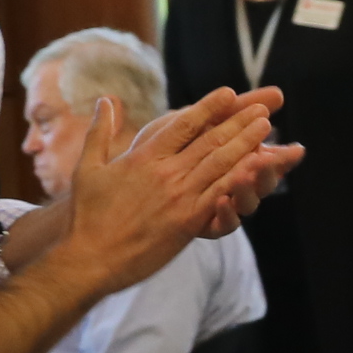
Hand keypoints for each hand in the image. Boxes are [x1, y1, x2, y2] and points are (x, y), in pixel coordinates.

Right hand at [58, 88, 292, 287]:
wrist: (90, 258)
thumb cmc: (86, 215)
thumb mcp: (88, 167)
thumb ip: (100, 132)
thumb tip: (104, 101)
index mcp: (143, 157)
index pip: (183, 125)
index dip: (209, 107)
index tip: (228, 94)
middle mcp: (166, 173)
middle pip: (210, 140)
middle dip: (238, 122)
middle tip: (261, 107)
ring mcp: (180, 197)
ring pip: (220, 164)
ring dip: (246, 143)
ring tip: (265, 127)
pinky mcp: (188, 221)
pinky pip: (220, 194)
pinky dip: (241, 178)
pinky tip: (257, 166)